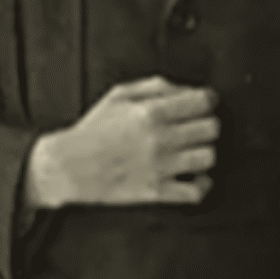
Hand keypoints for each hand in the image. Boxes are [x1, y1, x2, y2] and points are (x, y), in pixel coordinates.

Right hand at [24, 77, 217, 207]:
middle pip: (211, 128)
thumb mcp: (119, 95)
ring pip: (209, 157)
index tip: (203, 104)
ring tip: (193, 151)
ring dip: (204, 152)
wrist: (69, 166)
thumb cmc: (92, 130)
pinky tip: (195, 177)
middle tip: (196, 127)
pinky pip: (195, 192)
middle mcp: (161, 139)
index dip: (207, 100)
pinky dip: (201, 185)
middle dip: (206, 124)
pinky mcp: (157, 191)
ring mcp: (161, 167)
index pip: (203, 101)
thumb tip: (185, 89)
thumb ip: (155, 86)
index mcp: (152, 112)